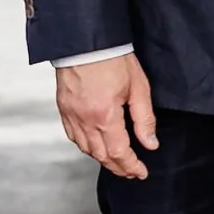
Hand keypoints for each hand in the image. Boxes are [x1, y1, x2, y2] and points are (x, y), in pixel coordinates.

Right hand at [55, 53, 158, 179]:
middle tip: (131, 172)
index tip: (140, 172)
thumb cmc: (113, 58)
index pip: (119, 153)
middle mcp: (85, 120)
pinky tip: (94, 145)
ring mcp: (71, 115)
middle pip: (101, 156)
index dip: (131, 166)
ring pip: (85, 148)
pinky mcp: (63, 108)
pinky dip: (85, 146)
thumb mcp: (138, 88)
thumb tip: (150, 143)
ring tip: (116, 161)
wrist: (87, 41)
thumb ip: (144, 120)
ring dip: (102, 159)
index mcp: (105, 116)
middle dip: (118, 167)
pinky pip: (72, 136)